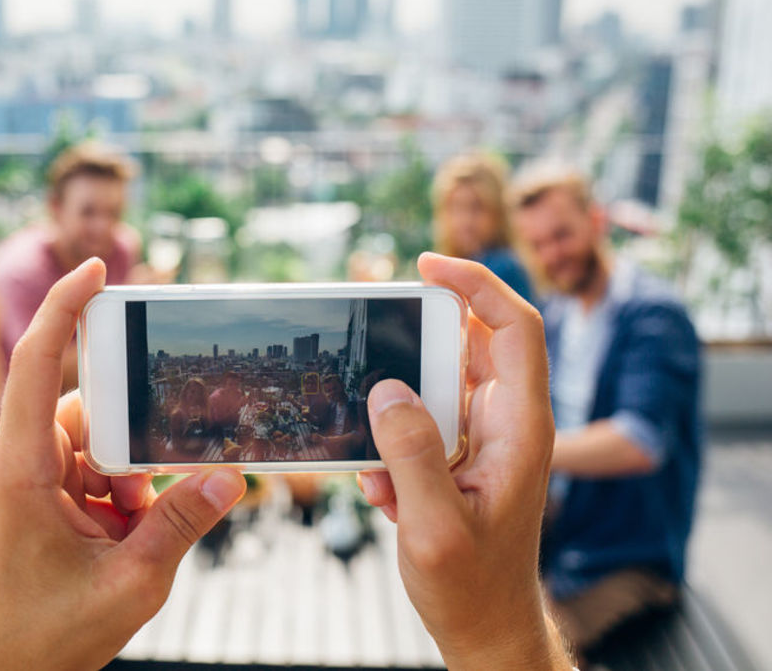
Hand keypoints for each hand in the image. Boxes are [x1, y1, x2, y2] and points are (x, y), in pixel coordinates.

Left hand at [0, 257, 245, 670]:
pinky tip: (128, 537)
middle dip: (133, 448)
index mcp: (22, 469)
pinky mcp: (35, 498)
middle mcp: (17, 462)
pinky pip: (89, 473)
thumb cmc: (39, 638)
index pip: (38, 364)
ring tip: (136, 534)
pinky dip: (117, 497)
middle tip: (148, 497)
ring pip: (96, 445)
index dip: (65, 307)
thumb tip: (230, 475)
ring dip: (128, 482)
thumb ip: (181, 523)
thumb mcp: (128, 584)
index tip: (97, 267)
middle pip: (90, 411)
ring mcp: (25, 479)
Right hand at [358, 253, 569, 669]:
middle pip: (470, 344)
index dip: (477, 286)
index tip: (427, 266)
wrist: (485, 625)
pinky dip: (391, 444)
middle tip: (372, 349)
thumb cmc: (471, 585)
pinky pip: (420, 422)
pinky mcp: (460, 455)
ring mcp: (484, 438)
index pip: (514, 329)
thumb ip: (413, 456)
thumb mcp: (435, 527)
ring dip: (397, 404)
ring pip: (439, 383)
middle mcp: (507, 422)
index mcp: (520, 429)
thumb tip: (387, 389)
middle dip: (418, 342)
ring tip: (377, 458)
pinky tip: (383, 492)